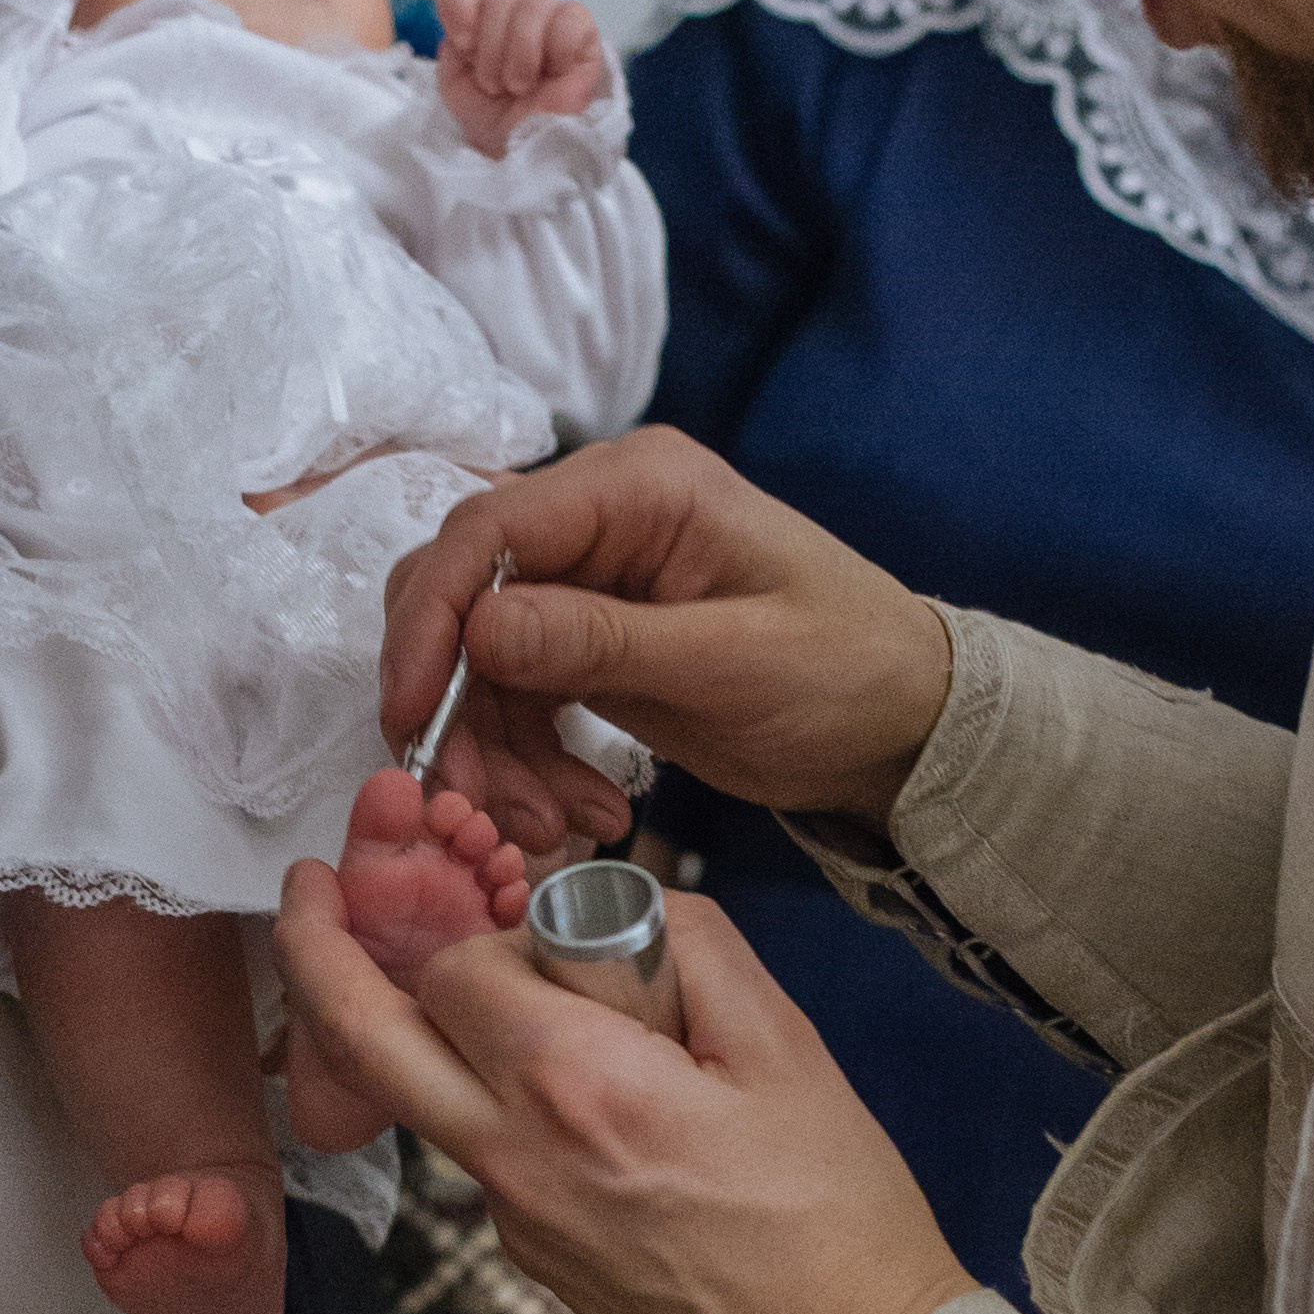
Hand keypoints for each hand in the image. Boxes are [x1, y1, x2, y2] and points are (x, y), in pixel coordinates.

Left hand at [277, 863, 974, 1313]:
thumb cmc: (833, 1218)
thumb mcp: (782, 1044)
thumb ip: (692, 944)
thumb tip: (629, 908)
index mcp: (574, 1091)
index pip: (455, 972)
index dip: (492, 928)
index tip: (552, 925)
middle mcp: (516, 1161)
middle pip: (372, 1046)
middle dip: (320, 959)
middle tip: (307, 891)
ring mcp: (516, 1226)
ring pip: (430, 1102)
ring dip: (432, 1033)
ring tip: (515, 990)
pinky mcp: (536, 1264)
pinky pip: (489, 1155)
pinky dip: (506, 1101)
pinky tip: (599, 1095)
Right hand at [379, 432, 952, 852]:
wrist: (904, 724)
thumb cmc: (848, 670)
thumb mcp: (732, 662)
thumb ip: (602, 642)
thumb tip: (478, 629)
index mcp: (636, 486)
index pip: (490, 529)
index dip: (433, 617)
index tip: (409, 714)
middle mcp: (598, 516)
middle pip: (464, 590)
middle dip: (455, 701)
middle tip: (475, 801)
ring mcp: (589, 578)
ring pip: (476, 656)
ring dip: (492, 750)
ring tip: (550, 827)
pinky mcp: (587, 640)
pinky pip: (513, 694)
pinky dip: (524, 760)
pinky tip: (577, 813)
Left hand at [434, 0, 606, 156]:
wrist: (522, 152)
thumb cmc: (493, 119)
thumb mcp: (456, 81)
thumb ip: (452, 43)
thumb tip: (469, 19)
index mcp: (482, 21)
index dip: (459, 7)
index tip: (463, 44)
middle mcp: (516, 15)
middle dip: (492, 51)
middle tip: (498, 85)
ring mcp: (551, 22)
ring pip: (533, 3)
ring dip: (521, 54)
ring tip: (521, 86)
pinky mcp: (585, 36)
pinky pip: (571, 16)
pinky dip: (557, 46)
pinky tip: (554, 72)